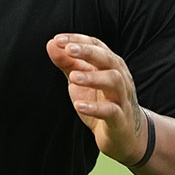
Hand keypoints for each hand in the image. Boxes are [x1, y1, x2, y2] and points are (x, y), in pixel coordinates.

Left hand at [46, 33, 148, 165]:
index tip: (58, 40)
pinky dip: (95, 108)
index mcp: (110, 64)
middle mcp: (119, 77)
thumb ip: (67, 63)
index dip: (78, 40)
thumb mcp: (81, 80)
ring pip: (114, 81)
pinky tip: (78, 105)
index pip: (96, 45)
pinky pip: (111, 110)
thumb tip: (51, 44)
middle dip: (88, 52)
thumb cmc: (100, 101)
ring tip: (73, 76)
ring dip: (93, 77)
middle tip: (69, 50)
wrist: (123, 134)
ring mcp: (122, 97)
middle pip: (108, 58)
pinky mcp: (120, 118)